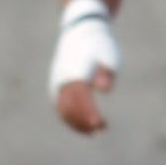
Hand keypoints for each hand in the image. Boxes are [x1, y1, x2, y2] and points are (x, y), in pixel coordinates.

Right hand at [50, 0, 121, 135]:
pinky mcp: (56, 88)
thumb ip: (107, 73)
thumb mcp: (109, 56)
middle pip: (70, 107)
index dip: (89, 113)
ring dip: (78, 122)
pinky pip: (61, 107)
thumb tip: (105, 89)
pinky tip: (85, 124)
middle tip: (102, 129)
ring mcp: (57, 85)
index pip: (81, 98)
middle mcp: (62, 80)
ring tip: (96, 131)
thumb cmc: (99, 46)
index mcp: (75, 73)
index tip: (99, 124)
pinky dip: (71, 118)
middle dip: (84, 121)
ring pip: (63, 110)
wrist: (78, 33)